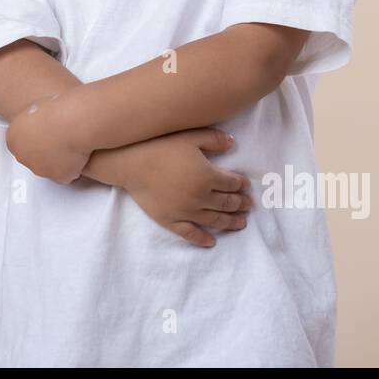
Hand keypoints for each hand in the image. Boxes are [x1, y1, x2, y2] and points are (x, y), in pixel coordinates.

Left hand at [4, 90, 90, 183]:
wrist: (71, 122)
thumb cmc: (56, 110)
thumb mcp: (36, 107)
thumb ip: (33, 121)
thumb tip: (38, 123)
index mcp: (13, 138)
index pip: (22, 143)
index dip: (36, 138)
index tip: (47, 132)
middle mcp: (23, 157)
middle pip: (34, 157)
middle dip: (46, 150)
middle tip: (60, 138)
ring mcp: (40, 169)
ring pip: (49, 167)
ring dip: (58, 159)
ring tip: (72, 143)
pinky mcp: (58, 177)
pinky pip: (65, 174)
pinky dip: (72, 166)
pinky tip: (78, 154)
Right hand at [108, 128, 252, 247]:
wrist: (130, 163)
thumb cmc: (160, 146)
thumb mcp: (190, 136)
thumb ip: (213, 140)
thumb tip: (233, 143)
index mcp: (208, 176)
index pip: (232, 183)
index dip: (242, 184)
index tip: (246, 185)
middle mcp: (201, 197)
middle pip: (227, 203)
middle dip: (240, 204)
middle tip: (248, 205)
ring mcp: (186, 211)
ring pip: (214, 220)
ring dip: (230, 222)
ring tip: (241, 223)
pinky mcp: (170, 220)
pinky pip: (190, 233)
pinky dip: (202, 239)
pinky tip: (211, 242)